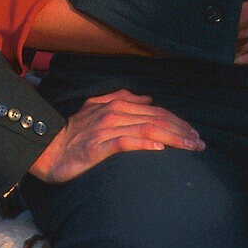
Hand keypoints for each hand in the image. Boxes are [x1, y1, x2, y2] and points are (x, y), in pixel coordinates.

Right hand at [29, 89, 204, 182]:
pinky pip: (124, 142)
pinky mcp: (96, 147)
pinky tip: (159, 149)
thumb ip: (121, 99)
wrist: (47, 147)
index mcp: (116, 103)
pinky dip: (144, 143)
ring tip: (190, 146)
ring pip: (146, 129)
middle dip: (182, 130)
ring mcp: (105, 129)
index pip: (156, 111)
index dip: (177, 121)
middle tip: (200, 143)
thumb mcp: (96, 108)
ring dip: (172, 138)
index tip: (194, 133)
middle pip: (156, 119)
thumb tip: (147, 99)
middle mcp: (114, 113)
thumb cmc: (74, 131)